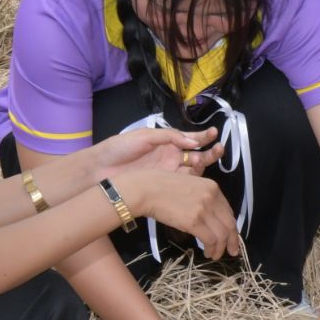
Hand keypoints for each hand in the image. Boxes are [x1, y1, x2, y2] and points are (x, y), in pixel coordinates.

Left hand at [85, 125, 220, 178]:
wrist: (100, 169)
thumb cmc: (120, 148)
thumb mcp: (145, 136)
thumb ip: (170, 137)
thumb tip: (194, 142)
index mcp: (167, 142)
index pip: (190, 138)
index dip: (203, 136)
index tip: (214, 133)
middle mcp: (171, 157)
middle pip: (197, 155)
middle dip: (210, 152)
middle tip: (218, 149)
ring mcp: (169, 172)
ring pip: (194, 170)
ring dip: (203, 164)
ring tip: (203, 159)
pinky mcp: (164, 185)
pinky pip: (184, 183)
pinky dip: (193, 180)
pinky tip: (196, 175)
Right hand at [118, 171, 240, 258]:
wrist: (146, 190)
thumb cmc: (161, 186)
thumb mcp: (189, 185)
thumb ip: (202, 197)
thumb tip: (208, 215)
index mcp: (212, 187)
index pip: (228, 211)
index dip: (231, 227)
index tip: (232, 236)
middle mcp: (212, 198)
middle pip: (230, 224)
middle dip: (233, 240)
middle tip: (232, 251)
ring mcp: (203, 210)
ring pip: (222, 234)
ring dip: (221, 248)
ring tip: (215, 255)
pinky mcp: (193, 222)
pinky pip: (210, 239)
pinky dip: (211, 249)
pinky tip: (207, 253)